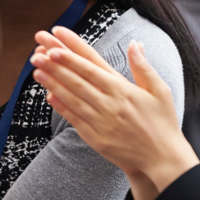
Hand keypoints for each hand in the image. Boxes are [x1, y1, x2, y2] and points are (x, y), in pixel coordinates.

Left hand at [30, 27, 197, 199]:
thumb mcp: (160, 90)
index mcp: (124, 89)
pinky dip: (61, 108)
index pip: (92, 66)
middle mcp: (110, 104)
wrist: (163, 159)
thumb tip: (134, 43)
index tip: (55, 40)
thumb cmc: (163, 122)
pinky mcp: (97, 139)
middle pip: (77, 80)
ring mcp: (102, 122)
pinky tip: (48, 96)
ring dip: (53, 83)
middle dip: (55, 64)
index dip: (71, 52)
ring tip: (36, 70)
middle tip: (36, 52)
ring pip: (72, 98)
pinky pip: (75, 120)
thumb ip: (143, 66)